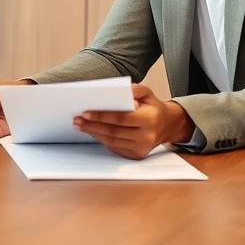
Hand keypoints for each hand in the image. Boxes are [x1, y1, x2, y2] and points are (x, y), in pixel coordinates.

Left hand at [73, 83, 193, 159]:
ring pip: (112, 141)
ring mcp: (141, 148)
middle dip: (92, 125)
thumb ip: (135, 89)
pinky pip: (115, 147)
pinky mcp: (136, 155)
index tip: (85, 112)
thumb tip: (121, 90)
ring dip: (94, 133)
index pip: (121, 118)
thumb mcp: (148, 93)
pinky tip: (92, 131)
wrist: (167, 125)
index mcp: (149, 119)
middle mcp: (146, 136)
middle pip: (113, 132)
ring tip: (80, 125)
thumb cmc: (153, 107)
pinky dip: (101, 139)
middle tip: (76, 120)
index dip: (102, 116)